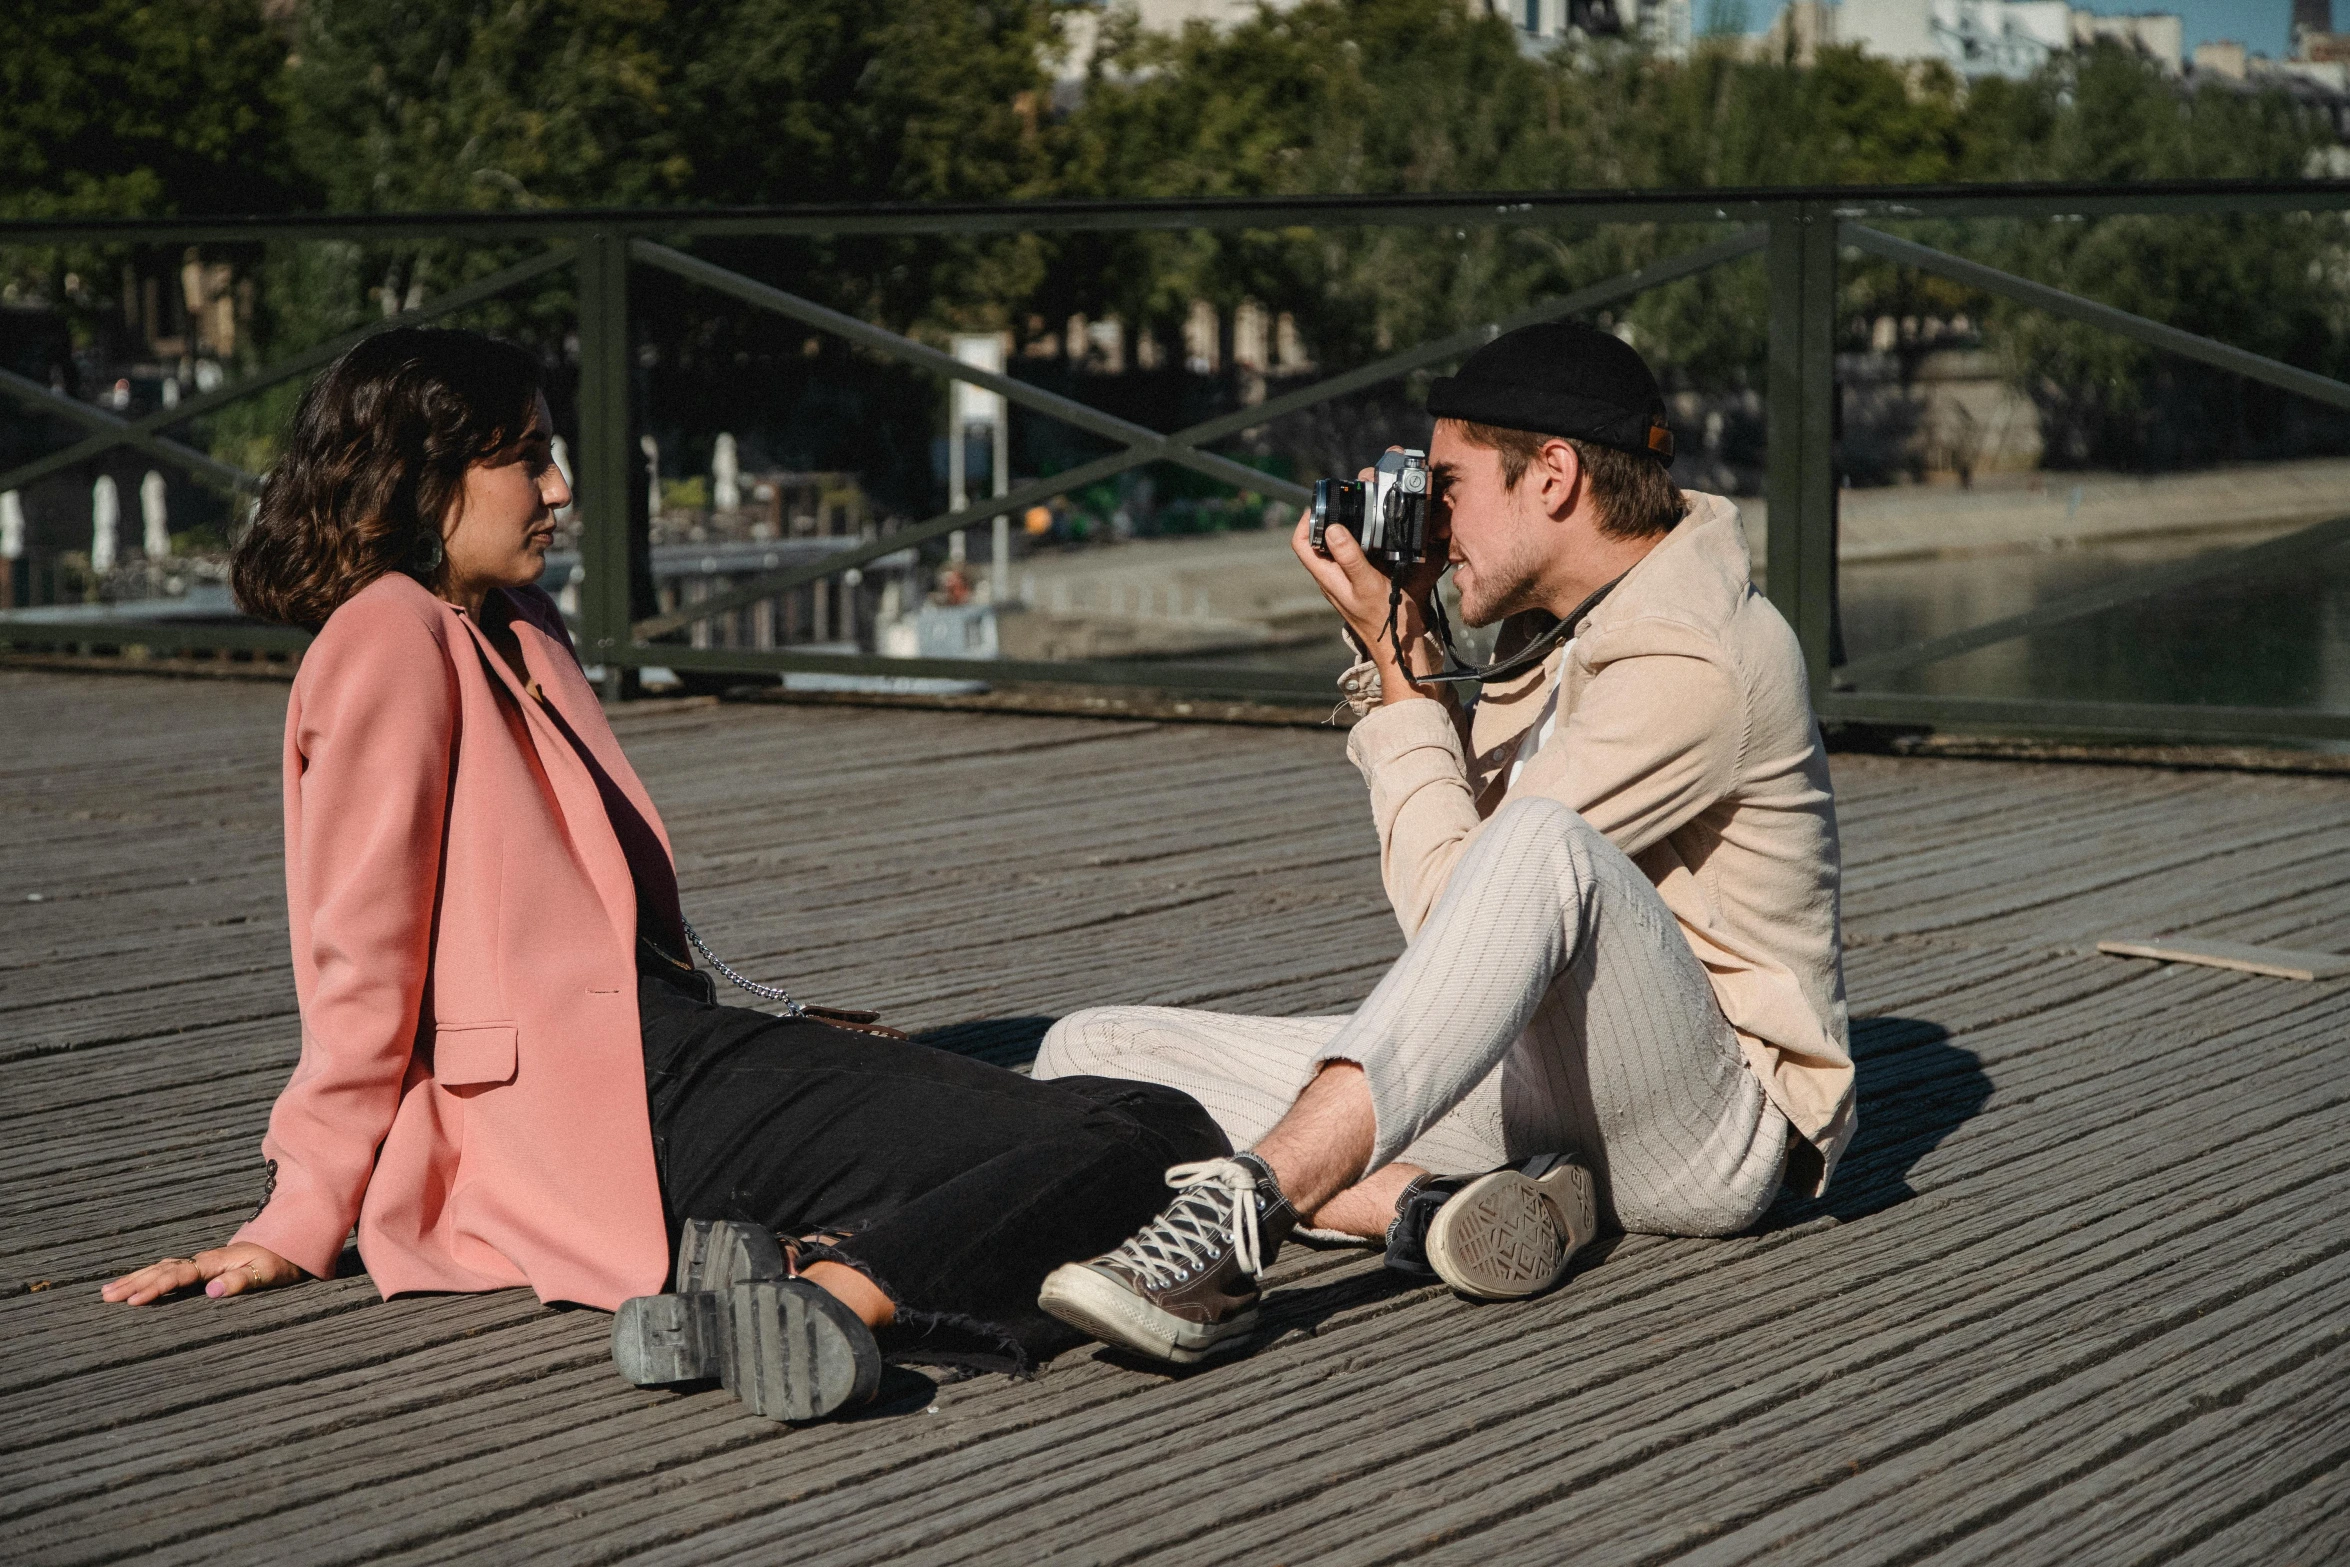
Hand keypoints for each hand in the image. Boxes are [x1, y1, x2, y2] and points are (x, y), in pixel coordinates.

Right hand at [101, 1242, 303, 1305]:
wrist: (288, 1246)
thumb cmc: (279, 1263)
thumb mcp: (267, 1274)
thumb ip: (240, 1282)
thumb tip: (212, 1292)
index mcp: (214, 1262)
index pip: (178, 1276)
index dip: (155, 1288)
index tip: (134, 1302)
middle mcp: (203, 1260)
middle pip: (161, 1271)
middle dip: (133, 1283)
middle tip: (105, 1297)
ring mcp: (201, 1262)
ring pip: (161, 1269)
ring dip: (135, 1279)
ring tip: (108, 1291)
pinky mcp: (202, 1267)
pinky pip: (168, 1270)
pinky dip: (148, 1276)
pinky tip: (134, 1284)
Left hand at [1290, 497, 1449, 697]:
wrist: (1401, 651)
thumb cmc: (1386, 622)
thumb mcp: (1368, 585)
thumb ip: (1350, 558)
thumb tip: (1331, 529)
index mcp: (1328, 578)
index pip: (1301, 544)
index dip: (1305, 520)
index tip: (1322, 503)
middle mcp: (1333, 579)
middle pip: (1318, 542)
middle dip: (1327, 519)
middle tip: (1346, 502)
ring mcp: (1347, 582)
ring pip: (1338, 549)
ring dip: (1347, 529)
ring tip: (1363, 513)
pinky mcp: (1362, 585)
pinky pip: (1355, 558)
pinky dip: (1362, 543)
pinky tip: (1379, 537)